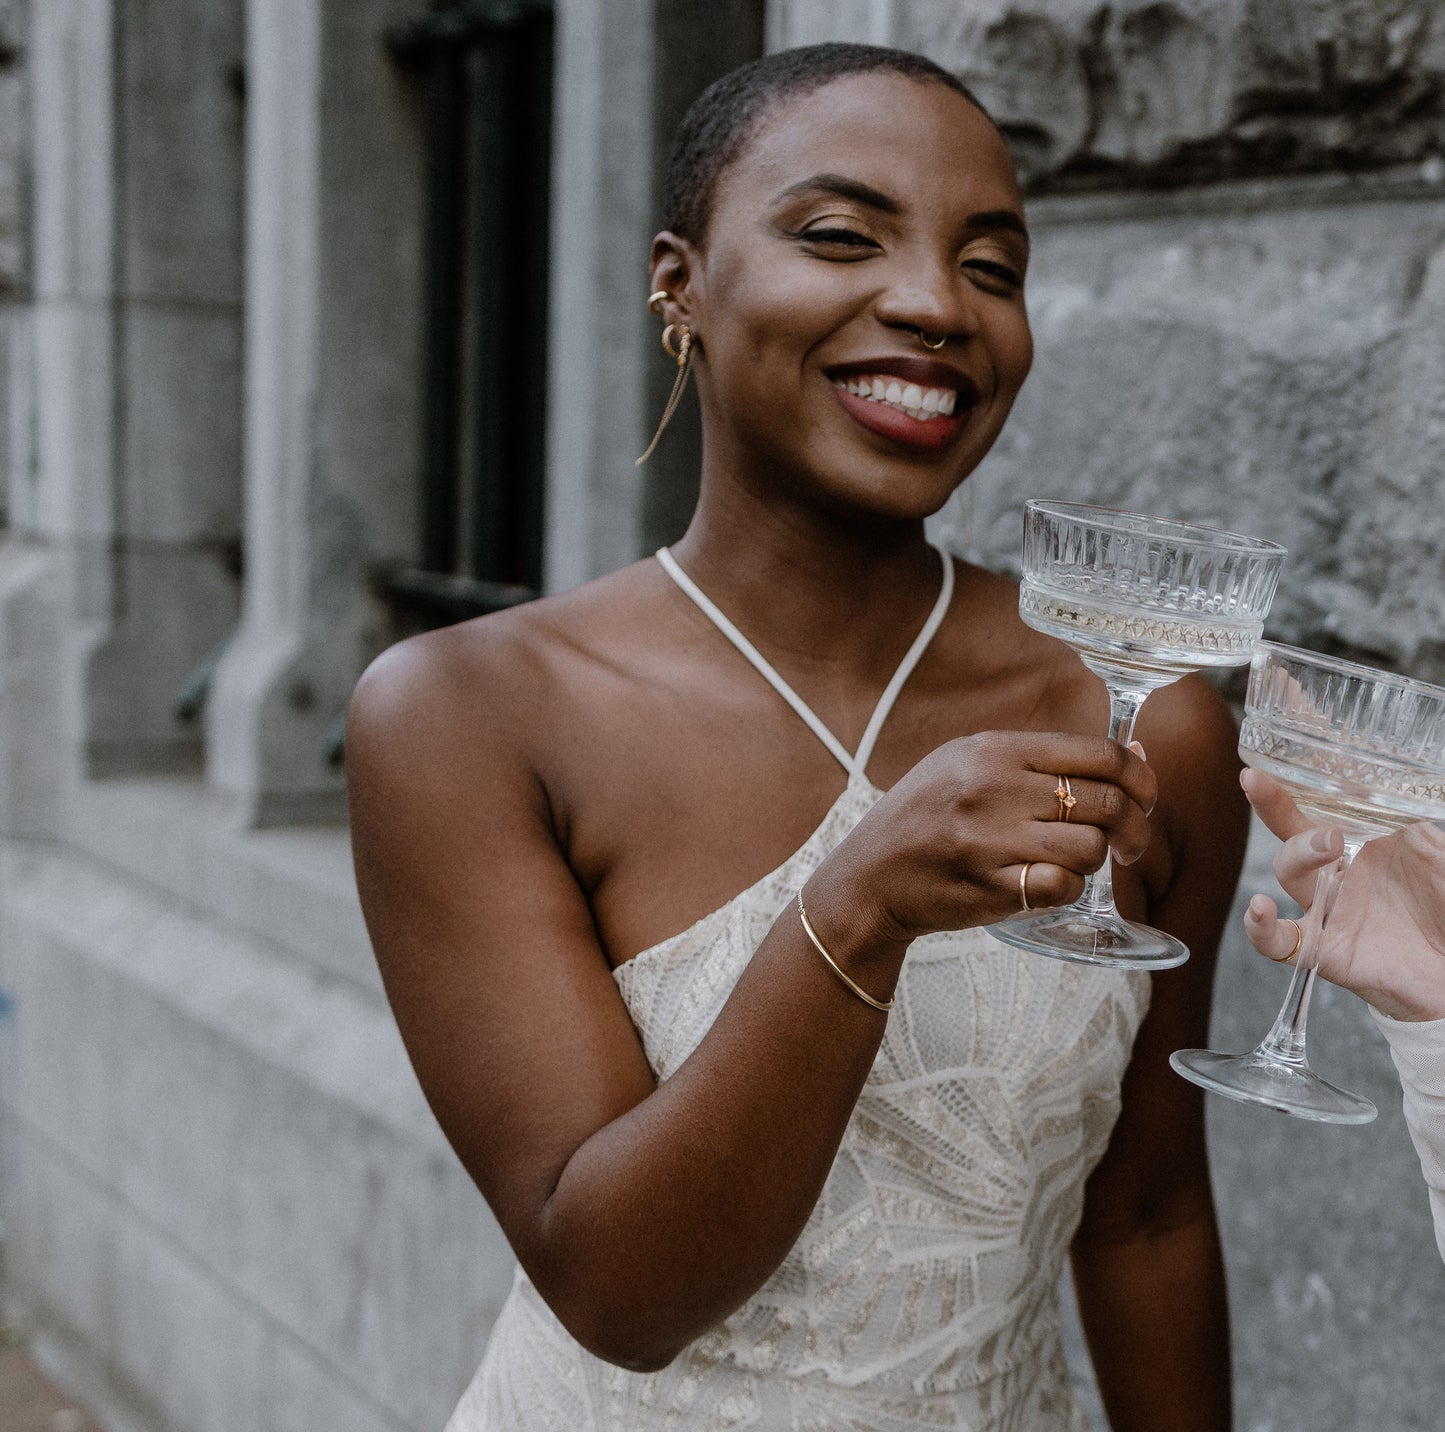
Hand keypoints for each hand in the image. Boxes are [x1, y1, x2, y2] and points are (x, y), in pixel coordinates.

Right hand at [807, 730, 1155, 960]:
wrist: (868, 876)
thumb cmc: (926, 818)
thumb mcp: (970, 765)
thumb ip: (1047, 760)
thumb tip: (1138, 756)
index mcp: (994, 749)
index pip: (1100, 753)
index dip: (1141, 778)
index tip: (1145, 798)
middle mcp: (993, 788)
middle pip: (1107, 802)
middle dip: (1134, 827)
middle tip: (1128, 843)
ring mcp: (990, 839)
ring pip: (1091, 848)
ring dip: (1094, 861)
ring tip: (1072, 862)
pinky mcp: (988, 887)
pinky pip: (1063, 888)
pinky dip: (1068, 890)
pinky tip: (1049, 885)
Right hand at [1240, 768, 1444, 1021]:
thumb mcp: (1437, 852)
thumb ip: (1412, 821)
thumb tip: (1393, 782)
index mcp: (1365, 841)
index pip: (1321, 802)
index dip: (1297, 776)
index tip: (1282, 748)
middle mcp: (1339, 871)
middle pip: (1291, 830)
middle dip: (1271, 803)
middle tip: (1259, 783)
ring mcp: (1328, 909)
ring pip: (1289, 872)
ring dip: (1298, 853)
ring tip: (1327, 844)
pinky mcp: (1324, 950)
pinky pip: (1278, 942)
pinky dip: (1260, 928)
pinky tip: (1259, 908)